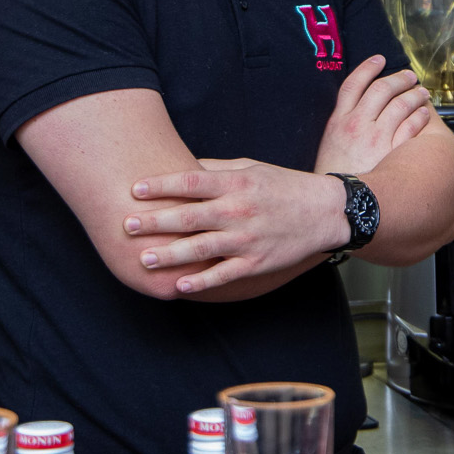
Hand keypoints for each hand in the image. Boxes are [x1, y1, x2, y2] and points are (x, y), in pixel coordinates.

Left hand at [124, 162, 347, 294]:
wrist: (325, 212)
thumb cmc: (282, 186)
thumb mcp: (251, 168)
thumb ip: (216, 169)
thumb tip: (181, 167)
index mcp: (236, 183)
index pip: (192, 181)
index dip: (162, 185)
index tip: (135, 188)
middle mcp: (239, 210)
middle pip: (190, 215)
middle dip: (156, 220)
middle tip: (128, 224)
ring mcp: (247, 238)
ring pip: (201, 248)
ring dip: (171, 254)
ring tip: (145, 258)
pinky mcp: (256, 262)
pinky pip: (224, 274)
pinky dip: (202, 281)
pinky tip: (180, 286)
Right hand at [314, 53, 432, 176]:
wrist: (340, 203)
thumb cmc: (332, 177)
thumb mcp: (328, 145)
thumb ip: (341, 126)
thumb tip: (355, 112)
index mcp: (339, 120)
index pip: (354, 84)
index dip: (368, 68)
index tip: (379, 60)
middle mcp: (358, 124)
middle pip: (381, 89)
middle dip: (398, 79)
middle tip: (409, 76)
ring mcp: (376, 137)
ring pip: (400, 104)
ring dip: (414, 95)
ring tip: (422, 93)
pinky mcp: (393, 152)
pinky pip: (411, 126)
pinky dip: (420, 117)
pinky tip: (424, 114)